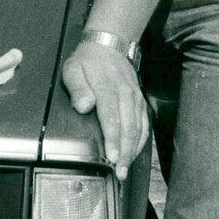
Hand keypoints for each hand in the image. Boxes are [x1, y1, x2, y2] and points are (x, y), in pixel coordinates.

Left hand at [62, 42, 149, 180]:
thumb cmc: (87, 61)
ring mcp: (135, 97)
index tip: (113, 157)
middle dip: (125, 153)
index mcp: (107, 87)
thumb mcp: (73, 69)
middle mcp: (125, 93)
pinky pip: (144, 123)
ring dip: (134, 150)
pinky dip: (141, 141)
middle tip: (120, 173)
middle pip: (129, 127)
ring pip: (139, 128)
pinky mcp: (140, 101)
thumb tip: (83, 106)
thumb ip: (77, 88)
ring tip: (126, 169)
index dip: (113, 140)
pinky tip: (135, 153)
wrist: (107, 45)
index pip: (112, 117)